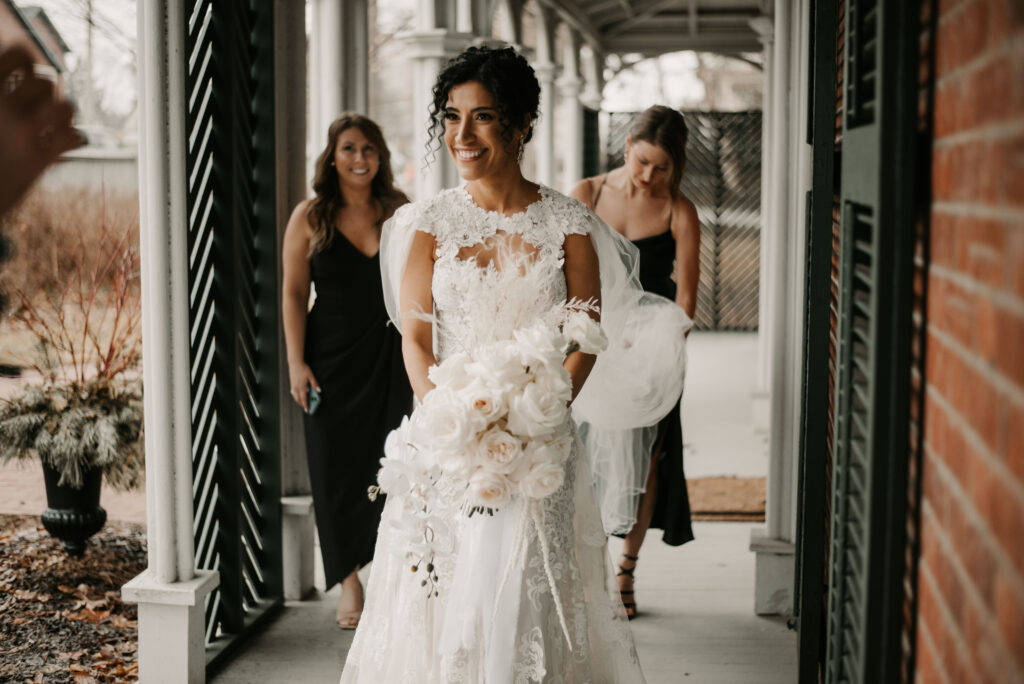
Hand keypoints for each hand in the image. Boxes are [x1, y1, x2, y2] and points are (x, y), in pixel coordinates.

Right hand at [0, 46, 82, 215]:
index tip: (29, 71)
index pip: (17, 53)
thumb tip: (26, 55)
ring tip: (54, 127)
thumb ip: (4, 90)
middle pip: (46, 81)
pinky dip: (73, 139)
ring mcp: (21, 132)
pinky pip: (74, 136)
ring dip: (65, 116)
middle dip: (48, 96)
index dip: (29, 59)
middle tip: (39, 113)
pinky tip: (62, 146)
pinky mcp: (38, 160)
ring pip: (66, 106)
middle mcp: (0, 105)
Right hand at [288, 361, 319, 412]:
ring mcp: (293, 386)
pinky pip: (293, 393)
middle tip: (306, 407)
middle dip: (302, 404)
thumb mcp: (311, 376)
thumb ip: (315, 384)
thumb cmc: (303, 369)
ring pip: (295, 397)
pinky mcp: (291, 384)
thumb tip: (319, 390)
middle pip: (298, 399)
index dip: (306, 405)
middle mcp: (296, 388)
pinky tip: (298, 396)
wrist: (295, 363)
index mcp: (302, 387)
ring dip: (298, 401)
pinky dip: (296, 396)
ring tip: (302, 403)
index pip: (304, 399)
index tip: (307, 410)